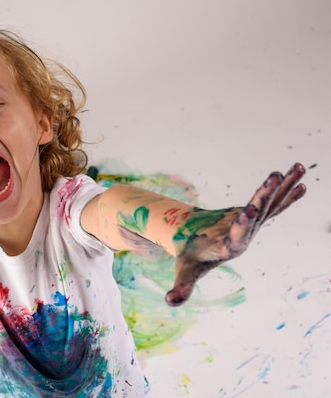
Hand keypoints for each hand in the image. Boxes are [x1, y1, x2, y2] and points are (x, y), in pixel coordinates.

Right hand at [165, 163, 306, 306]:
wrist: (197, 249)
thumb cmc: (190, 258)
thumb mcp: (185, 272)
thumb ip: (182, 288)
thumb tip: (170, 303)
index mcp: (229, 249)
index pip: (238, 235)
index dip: (244, 223)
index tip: (250, 209)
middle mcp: (246, 237)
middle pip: (257, 215)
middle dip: (265, 196)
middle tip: (275, 177)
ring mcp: (252, 226)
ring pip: (269, 205)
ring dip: (282, 187)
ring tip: (296, 168)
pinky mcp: (253, 218)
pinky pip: (272, 205)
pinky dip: (286, 193)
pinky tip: (301, 182)